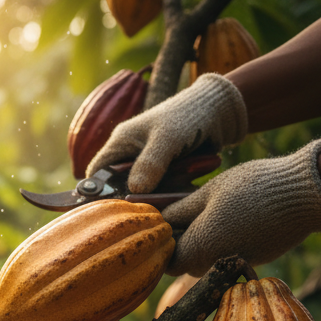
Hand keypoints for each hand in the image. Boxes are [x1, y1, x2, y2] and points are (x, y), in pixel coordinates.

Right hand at [88, 74, 248, 192]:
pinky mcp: (167, 174)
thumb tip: (134, 192)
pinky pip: (165, 191)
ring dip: (162, 195)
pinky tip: (188, 189)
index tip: (112, 209)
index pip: (97, 173)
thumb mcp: (168, 138)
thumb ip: (150, 164)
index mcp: (121, 143)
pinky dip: (175, 193)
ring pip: (146, 192)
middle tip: (151, 206)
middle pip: (121, 188)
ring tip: (177, 190)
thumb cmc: (190, 115)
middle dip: (137, 198)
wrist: (222, 110)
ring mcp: (150, 166)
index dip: (99, 192)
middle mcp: (131, 155)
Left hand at [161, 139, 320, 275]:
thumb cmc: (252, 188)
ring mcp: (236, 264)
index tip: (167, 224)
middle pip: (187, 262)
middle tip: (186, 212)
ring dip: (204, 241)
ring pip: (208, 259)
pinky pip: (230, 254)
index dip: (164, 244)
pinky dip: (226, 240)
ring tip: (212, 211)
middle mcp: (214, 266)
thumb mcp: (207, 193)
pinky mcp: (255, 260)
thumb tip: (159, 220)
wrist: (307, 195)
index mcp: (198, 250)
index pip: (167, 262)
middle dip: (184, 242)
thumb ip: (179, 210)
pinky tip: (235, 217)